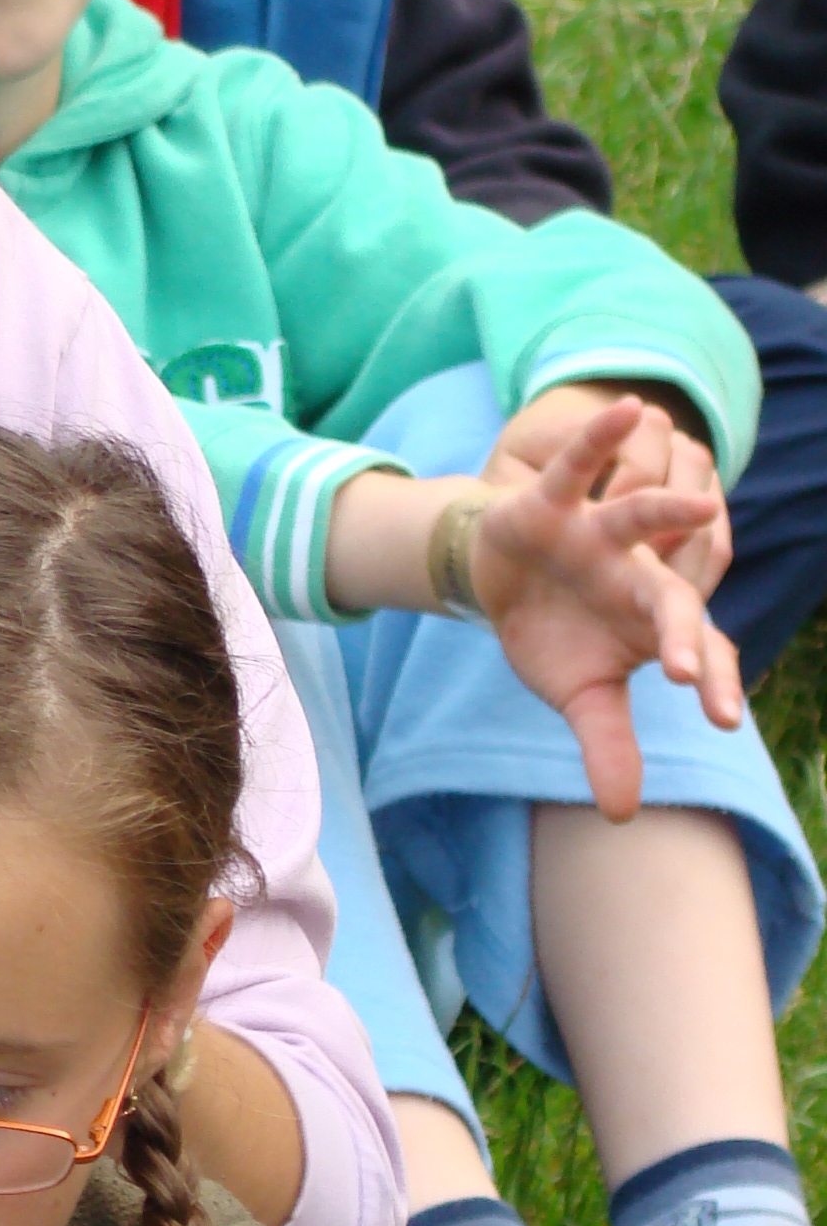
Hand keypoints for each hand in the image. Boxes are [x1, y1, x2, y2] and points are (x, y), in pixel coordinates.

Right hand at [466, 396, 743, 817]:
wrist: (501, 581)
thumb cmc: (556, 636)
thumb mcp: (579, 694)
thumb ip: (607, 743)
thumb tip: (624, 816)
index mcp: (652, 622)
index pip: (697, 649)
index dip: (714, 679)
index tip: (724, 719)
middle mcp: (636, 574)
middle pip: (671, 597)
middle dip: (681, 632)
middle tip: (684, 673)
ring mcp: (599, 538)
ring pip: (638, 520)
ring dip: (666, 510)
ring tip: (700, 502)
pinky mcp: (552, 505)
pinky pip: (582, 467)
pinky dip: (600, 439)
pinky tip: (629, 410)